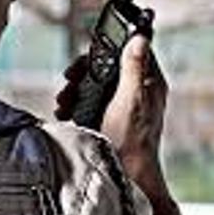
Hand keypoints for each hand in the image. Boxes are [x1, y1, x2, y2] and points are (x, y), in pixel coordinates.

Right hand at [54, 35, 168, 190]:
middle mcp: (138, 91)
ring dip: (76, 89)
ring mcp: (123, 105)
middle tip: (69, 80)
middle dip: (84, 72)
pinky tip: (66, 113)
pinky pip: (90, 101)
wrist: (125, 177)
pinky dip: (75, 104)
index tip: (88, 56)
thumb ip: (134, 68)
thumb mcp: (131, 100)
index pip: (130, 49)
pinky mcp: (110, 117)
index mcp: (149, 82)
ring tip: (64, 101)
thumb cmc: (131, 142)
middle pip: (107, 66)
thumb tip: (140, 38)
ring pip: (96, 83)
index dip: (107, 48)